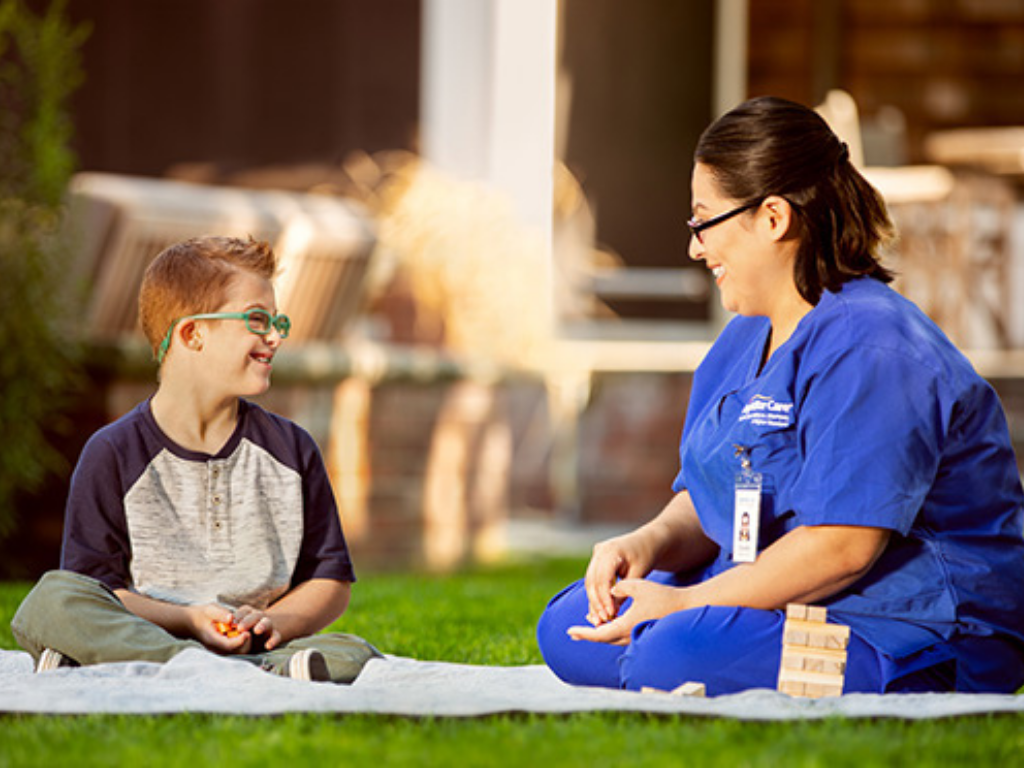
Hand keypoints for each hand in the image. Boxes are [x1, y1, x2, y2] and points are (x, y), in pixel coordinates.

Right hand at [188, 604, 248, 653]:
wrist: (190, 623)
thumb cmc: (201, 615)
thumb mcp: (210, 610)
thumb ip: (220, 613)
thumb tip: (231, 618)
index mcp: (211, 639)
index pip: (228, 645)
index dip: (240, 640)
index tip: (247, 632)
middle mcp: (215, 648)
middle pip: (236, 652)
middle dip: (246, 642)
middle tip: (250, 631)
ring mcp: (218, 651)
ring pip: (237, 652)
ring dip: (245, 643)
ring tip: (247, 631)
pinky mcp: (222, 650)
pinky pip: (235, 650)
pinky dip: (242, 643)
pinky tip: (243, 633)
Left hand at [232, 605, 281, 650]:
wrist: (260, 635)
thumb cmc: (243, 630)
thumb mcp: (235, 625)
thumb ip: (231, 624)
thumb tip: (226, 622)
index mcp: (248, 612)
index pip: (244, 611)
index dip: (237, 616)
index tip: (230, 620)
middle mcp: (259, 616)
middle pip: (255, 616)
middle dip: (247, 622)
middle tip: (240, 628)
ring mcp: (268, 625)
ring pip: (267, 623)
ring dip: (262, 626)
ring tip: (257, 631)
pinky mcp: (274, 635)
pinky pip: (276, 637)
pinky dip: (273, 641)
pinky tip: (268, 646)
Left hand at [568, 579, 684, 645]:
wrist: (684, 607)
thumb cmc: (662, 596)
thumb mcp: (638, 586)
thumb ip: (619, 587)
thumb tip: (609, 591)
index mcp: (627, 626)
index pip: (599, 634)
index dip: (584, 633)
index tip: (570, 631)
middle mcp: (630, 635)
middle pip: (603, 638)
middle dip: (587, 634)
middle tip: (572, 633)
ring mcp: (636, 635)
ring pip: (611, 637)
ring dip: (598, 632)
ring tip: (586, 626)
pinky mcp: (641, 632)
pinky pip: (620, 634)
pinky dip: (609, 630)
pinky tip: (605, 623)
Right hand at [583, 534, 655, 626]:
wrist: (647, 542)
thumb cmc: (646, 557)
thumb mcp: (638, 575)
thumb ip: (624, 591)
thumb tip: (611, 612)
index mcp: (611, 550)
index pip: (602, 578)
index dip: (604, 598)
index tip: (610, 614)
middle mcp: (600, 551)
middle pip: (592, 581)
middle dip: (596, 602)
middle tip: (602, 620)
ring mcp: (596, 554)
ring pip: (589, 582)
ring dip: (593, 601)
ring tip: (599, 619)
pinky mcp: (596, 560)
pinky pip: (592, 580)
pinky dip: (595, 595)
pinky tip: (598, 611)